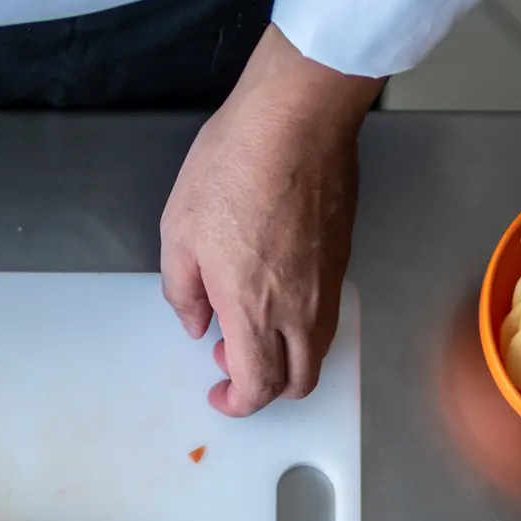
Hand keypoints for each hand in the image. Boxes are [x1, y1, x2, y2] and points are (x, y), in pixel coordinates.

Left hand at [159, 25, 382, 413]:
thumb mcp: (178, 232)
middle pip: (299, 381)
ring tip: (249, 322)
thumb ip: (183, 292)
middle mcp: (301, 307)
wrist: (296, 117)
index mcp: (254, 308)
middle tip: (231, 358)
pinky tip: (274, 290)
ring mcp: (328, 283)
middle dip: (266, 387)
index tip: (218, 393)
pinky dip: (303, 325)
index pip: (259, 386)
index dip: (238, 402)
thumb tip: (197, 324)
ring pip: (319, 350)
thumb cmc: (232, 167)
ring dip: (286, 356)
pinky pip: (327, 314)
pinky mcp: (342, 257)